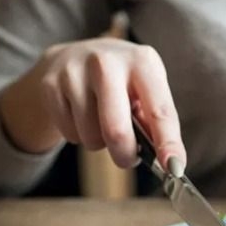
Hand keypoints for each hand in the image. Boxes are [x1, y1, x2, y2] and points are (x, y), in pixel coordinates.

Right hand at [0, 38, 184, 170]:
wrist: (73, 56)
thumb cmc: (121, 81)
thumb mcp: (145, 89)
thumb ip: (157, 122)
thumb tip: (170, 161)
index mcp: (142, 61)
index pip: (160, 110)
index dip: (168, 143)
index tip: (174, 168)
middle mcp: (107, 61)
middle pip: (116, 130)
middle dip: (125, 155)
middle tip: (127, 158)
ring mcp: (74, 71)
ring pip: (91, 137)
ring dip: (100, 143)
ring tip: (101, 123)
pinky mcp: (50, 84)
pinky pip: (69, 134)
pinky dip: (79, 136)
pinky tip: (81, 116)